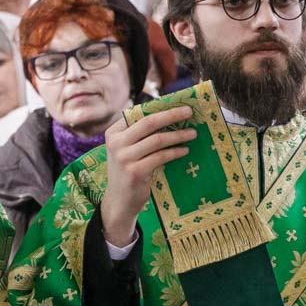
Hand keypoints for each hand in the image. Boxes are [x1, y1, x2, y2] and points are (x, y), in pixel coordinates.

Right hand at [98, 106, 195, 247]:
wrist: (119, 201)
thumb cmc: (128, 171)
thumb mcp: (127, 150)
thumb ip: (139, 134)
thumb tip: (167, 115)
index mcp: (113, 132)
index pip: (139, 114)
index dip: (160, 108)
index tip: (178, 105)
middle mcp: (116, 142)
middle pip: (149, 122)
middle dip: (171, 115)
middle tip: (189, 112)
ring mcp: (124, 157)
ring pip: (157, 139)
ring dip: (178, 135)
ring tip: (192, 133)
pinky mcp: (135, 171)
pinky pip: (161, 156)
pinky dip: (175, 152)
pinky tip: (184, 150)